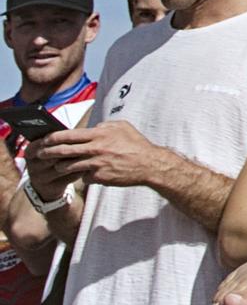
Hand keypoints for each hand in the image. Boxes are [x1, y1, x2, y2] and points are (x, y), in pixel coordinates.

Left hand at [32, 121, 163, 191]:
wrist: (148, 164)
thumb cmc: (135, 143)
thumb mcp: (122, 127)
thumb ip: (104, 126)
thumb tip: (92, 128)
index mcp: (99, 135)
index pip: (70, 135)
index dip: (55, 136)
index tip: (46, 138)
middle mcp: (96, 149)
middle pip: (65, 151)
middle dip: (50, 152)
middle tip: (41, 153)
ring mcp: (97, 164)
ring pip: (70, 167)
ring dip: (61, 167)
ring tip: (57, 166)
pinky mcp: (100, 178)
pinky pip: (85, 176)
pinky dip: (85, 175)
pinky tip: (88, 174)